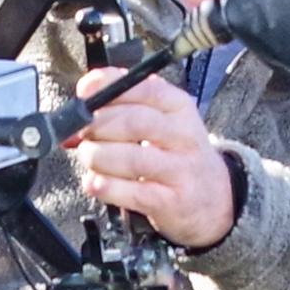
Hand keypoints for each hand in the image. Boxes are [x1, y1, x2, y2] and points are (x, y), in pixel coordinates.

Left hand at [63, 71, 241, 250]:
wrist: (215, 198)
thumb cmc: (175, 154)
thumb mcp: (160, 121)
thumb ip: (120, 110)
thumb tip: (74, 116)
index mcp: (179, 107)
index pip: (144, 88)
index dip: (107, 88)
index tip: (84, 93)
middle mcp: (183, 135)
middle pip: (134, 122)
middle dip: (96, 126)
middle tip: (82, 134)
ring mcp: (180, 170)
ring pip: (131, 158)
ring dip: (97, 157)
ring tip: (90, 158)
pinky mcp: (172, 202)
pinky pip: (133, 193)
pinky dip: (106, 187)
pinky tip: (95, 183)